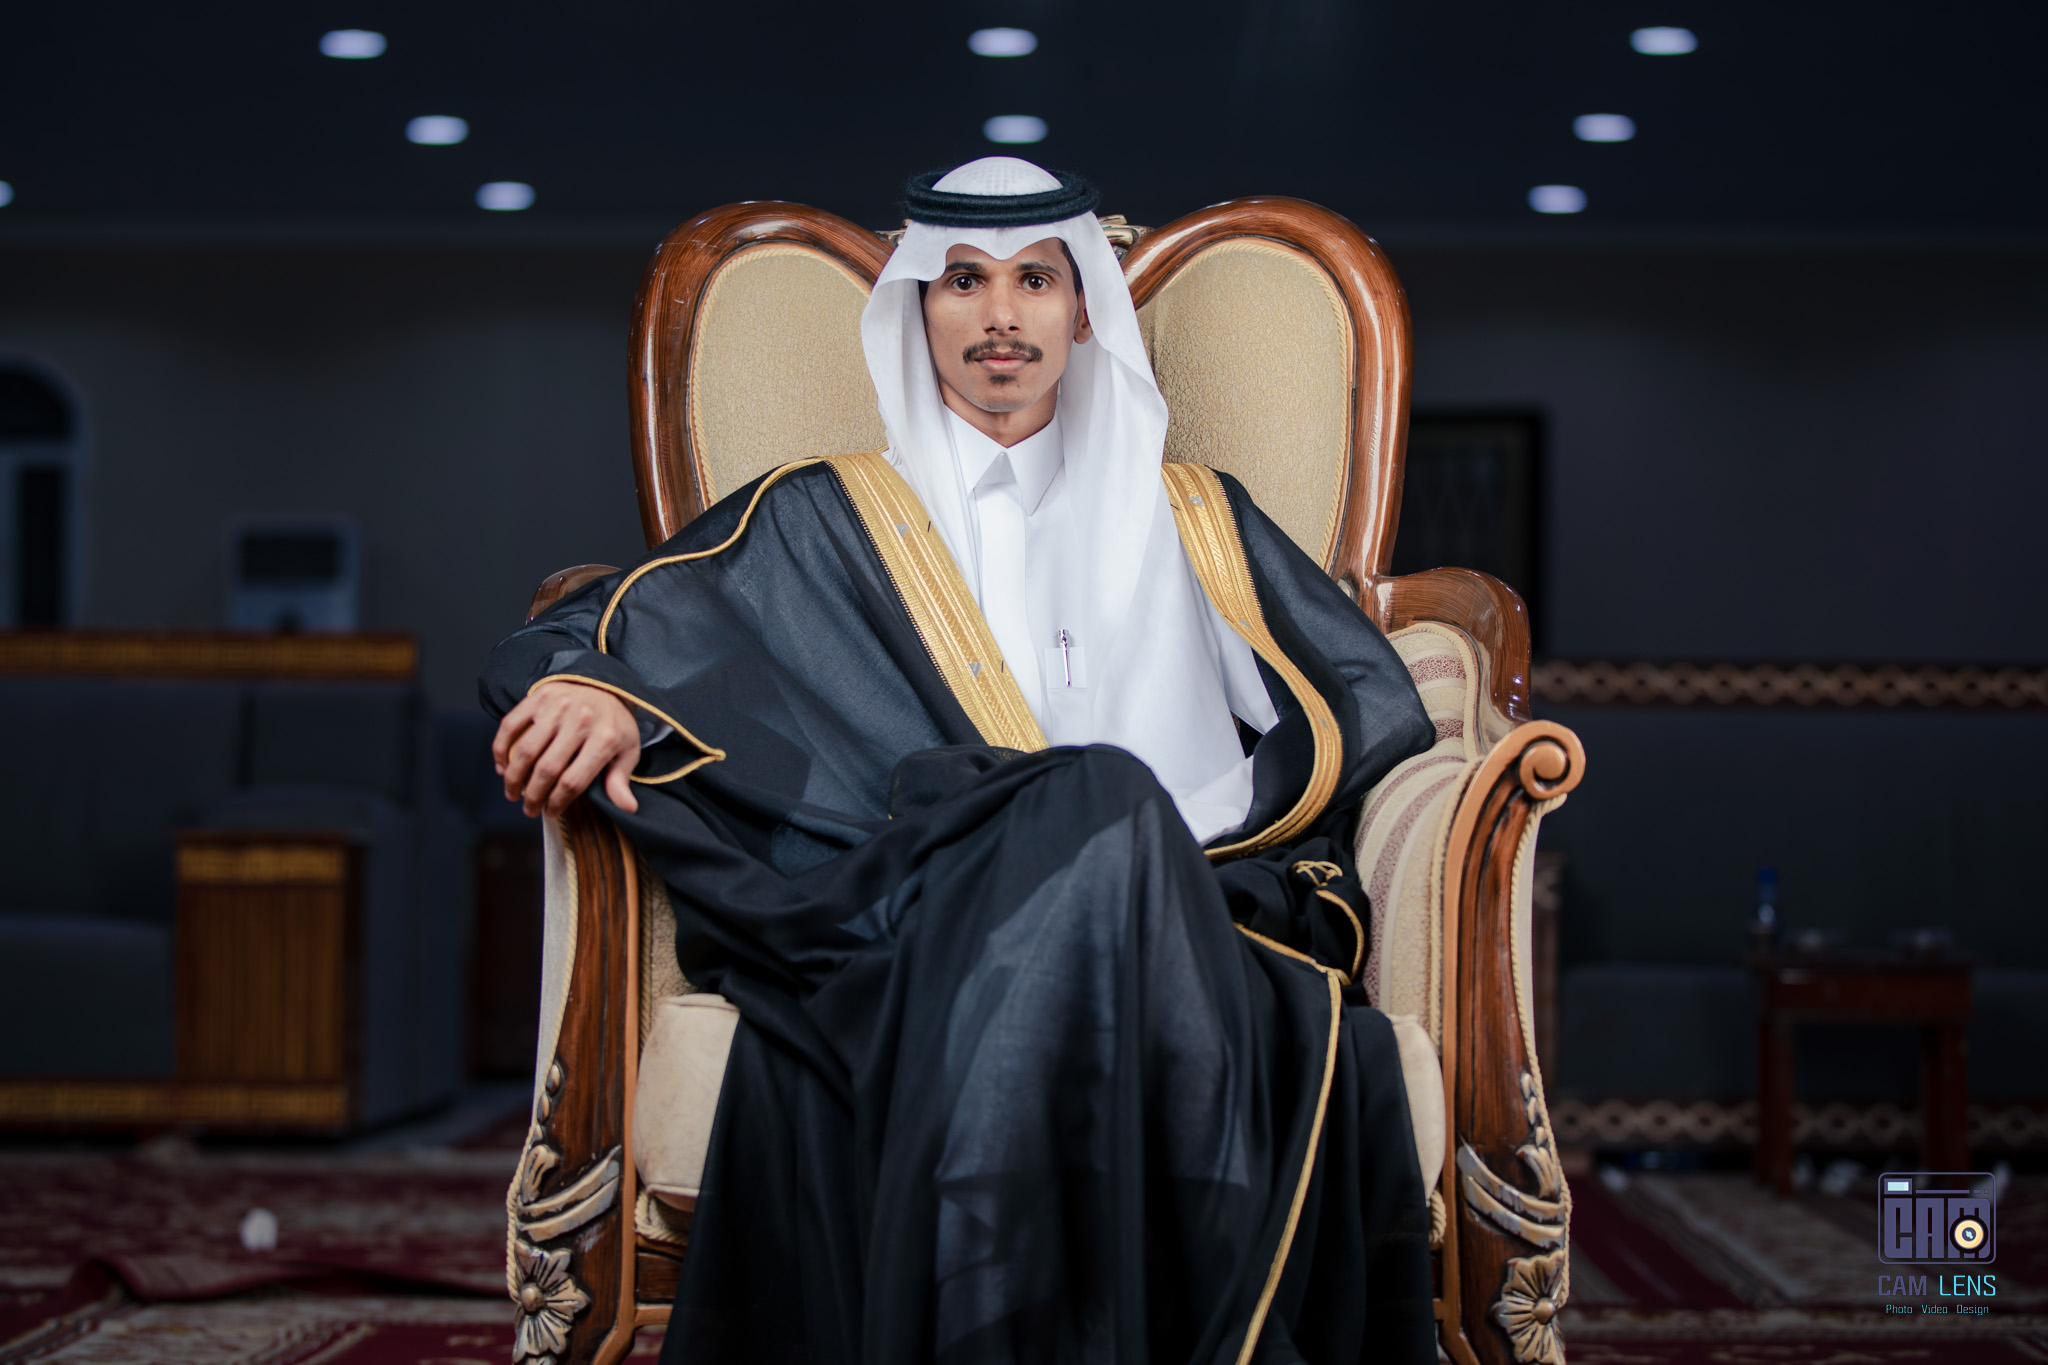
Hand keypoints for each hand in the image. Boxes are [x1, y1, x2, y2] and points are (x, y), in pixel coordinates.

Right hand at [493, 681, 642, 816]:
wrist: (604, 682)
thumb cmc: (614, 723)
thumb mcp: (627, 749)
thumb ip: (621, 778)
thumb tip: (628, 808)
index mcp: (605, 738)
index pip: (573, 781)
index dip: (558, 802)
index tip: (551, 812)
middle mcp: (580, 720)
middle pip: (547, 769)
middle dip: (533, 796)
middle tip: (529, 809)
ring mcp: (557, 707)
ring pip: (525, 751)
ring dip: (514, 778)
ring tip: (512, 793)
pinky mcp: (539, 696)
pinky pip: (510, 726)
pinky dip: (501, 750)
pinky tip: (502, 767)